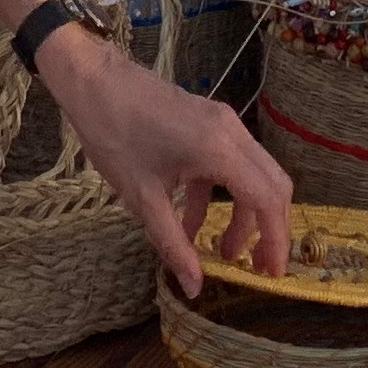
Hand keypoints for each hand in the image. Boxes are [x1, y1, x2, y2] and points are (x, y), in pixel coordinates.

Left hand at [37, 32, 293, 292]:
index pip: (268, 200)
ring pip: (252, 176)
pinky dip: (218, 196)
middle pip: (272, 186)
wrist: (91, 79)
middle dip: (268, 229)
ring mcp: (222, 123)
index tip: (270, 274)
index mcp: (220, 149)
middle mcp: (232, 132)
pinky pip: (227, 164)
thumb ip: (173, 244)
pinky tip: (189, 224)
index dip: (276, 240)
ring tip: (222, 253)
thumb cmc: (113, 135)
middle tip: (258, 268)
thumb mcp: (142, 198)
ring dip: (242, 215)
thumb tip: (195, 287)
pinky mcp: (207, 122)